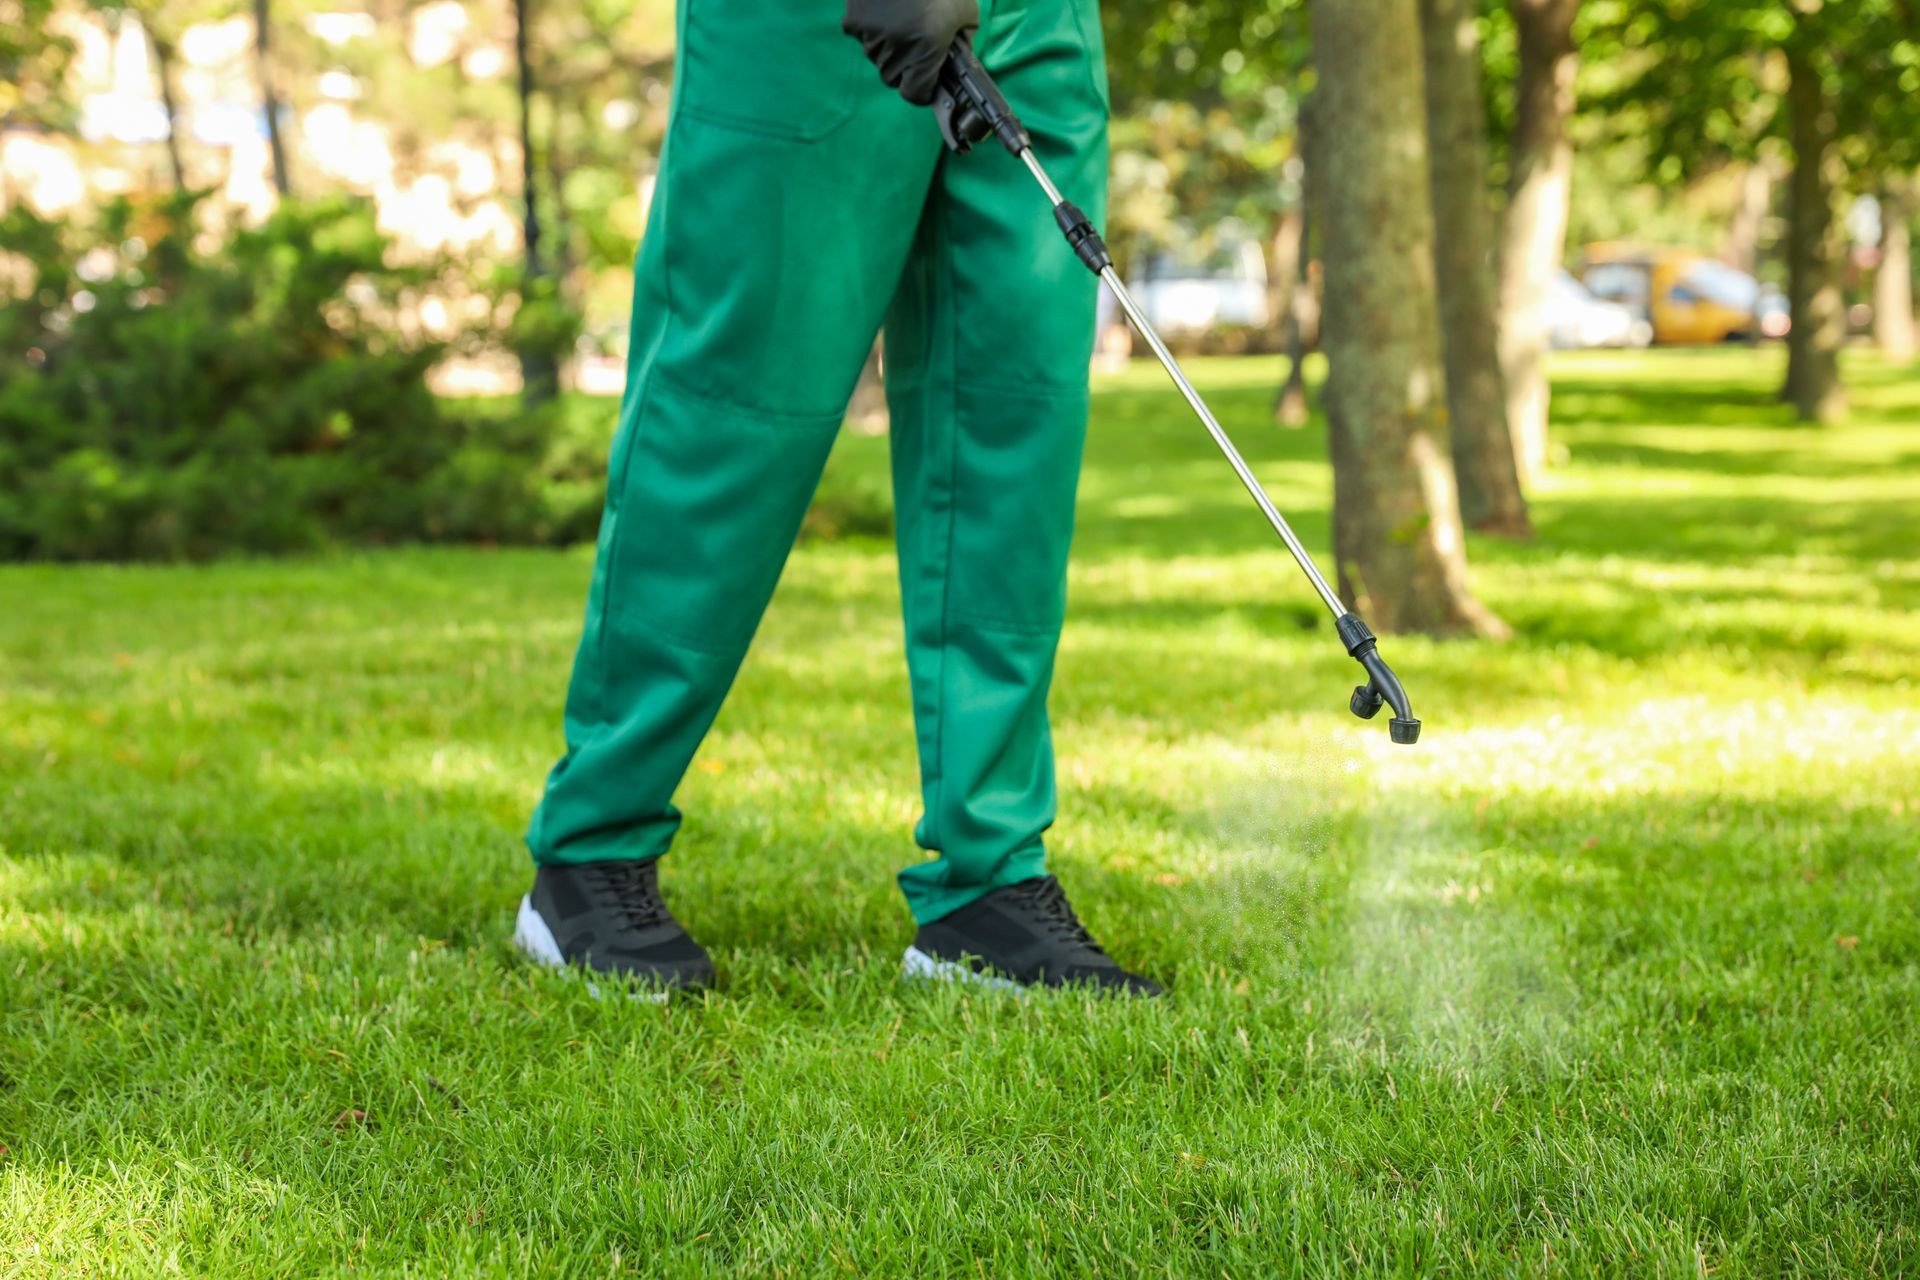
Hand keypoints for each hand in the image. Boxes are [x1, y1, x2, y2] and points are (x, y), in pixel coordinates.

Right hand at [842, 0, 979, 107]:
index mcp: (925, 49)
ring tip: (903, 20)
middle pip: (895, 78)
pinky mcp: (853, 23)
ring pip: (878, 59)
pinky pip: (864, 38)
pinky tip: (886, 10)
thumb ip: (965, 39)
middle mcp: (896, 49)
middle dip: (907, 68)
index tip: (929, 81)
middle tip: (919, 44)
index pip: (915, 95)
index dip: (923, 90)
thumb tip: (958, 58)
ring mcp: (871, 37)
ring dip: (890, 49)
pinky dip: (874, 30)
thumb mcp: (965, 8)